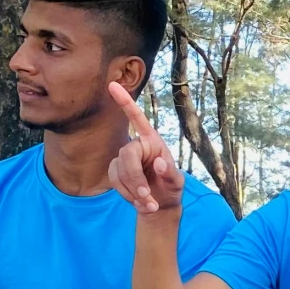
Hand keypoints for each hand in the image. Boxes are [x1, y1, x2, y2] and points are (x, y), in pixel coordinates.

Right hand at [108, 83, 186, 212]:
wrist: (161, 204)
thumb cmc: (171, 187)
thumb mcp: (177, 182)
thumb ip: (170, 172)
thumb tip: (158, 162)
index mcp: (152, 141)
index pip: (137, 119)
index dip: (125, 102)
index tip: (112, 84)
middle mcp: (136, 146)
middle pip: (127, 155)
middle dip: (135, 178)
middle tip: (147, 197)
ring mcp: (124, 158)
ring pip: (119, 171)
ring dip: (133, 191)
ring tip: (150, 204)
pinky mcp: (116, 171)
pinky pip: (114, 181)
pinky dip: (127, 195)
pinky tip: (140, 204)